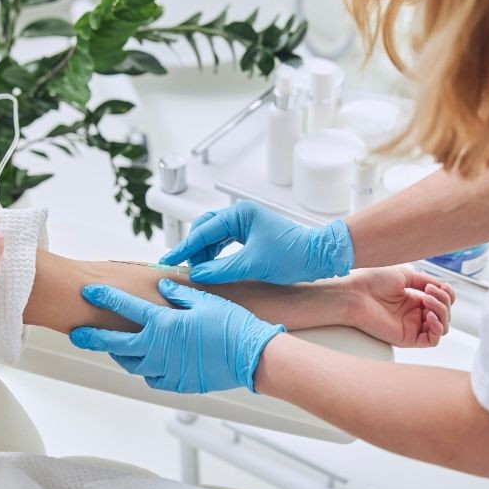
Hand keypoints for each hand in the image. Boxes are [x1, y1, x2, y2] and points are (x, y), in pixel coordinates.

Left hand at [69, 279, 284, 392]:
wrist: (251, 358)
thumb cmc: (232, 327)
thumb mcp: (205, 301)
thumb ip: (179, 294)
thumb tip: (163, 288)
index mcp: (163, 324)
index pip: (124, 308)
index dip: (104, 298)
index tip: (89, 292)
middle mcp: (158, 348)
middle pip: (115, 344)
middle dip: (93, 338)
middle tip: (77, 335)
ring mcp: (166, 369)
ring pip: (131, 364)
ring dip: (119, 354)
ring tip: (112, 348)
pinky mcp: (178, 384)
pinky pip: (152, 378)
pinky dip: (144, 370)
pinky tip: (144, 364)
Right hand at [159, 200, 353, 284]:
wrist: (319, 257)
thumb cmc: (293, 255)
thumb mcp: (253, 264)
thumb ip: (222, 269)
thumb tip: (198, 274)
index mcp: (240, 214)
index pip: (203, 230)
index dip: (184, 247)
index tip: (169, 260)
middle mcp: (241, 215)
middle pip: (205, 229)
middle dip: (193, 248)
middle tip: (182, 267)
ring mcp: (246, 224)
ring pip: (213, 236)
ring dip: (203, 253)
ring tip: (196, 270)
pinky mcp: (251, 236)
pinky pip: (224, 242)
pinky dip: (214, 254)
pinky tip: (210, 267)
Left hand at [345, 267, 455, 347]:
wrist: (354, 294)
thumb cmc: (372, 282)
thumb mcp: (404, 275)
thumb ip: (426, 281)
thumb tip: (443, 287)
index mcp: (413, 300)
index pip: (442, 302)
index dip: (446, 294)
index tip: (436, 286)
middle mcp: (414, 314)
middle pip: (445, 314)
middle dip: (443, 301)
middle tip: (429, 292)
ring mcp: (411, 327)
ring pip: (442, 327)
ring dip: (441, 312)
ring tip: (426, 301)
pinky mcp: (407, 338)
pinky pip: (432, 340)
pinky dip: (438, 329)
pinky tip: (429, 316)